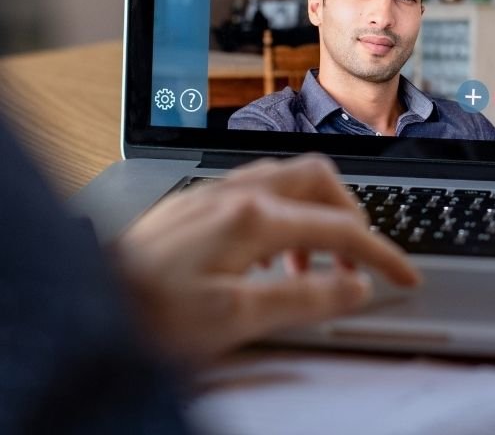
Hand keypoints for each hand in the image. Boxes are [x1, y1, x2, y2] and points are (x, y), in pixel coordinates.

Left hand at [113, 154, 419, 365]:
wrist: (85, 303)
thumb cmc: (149, 316)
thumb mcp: (235, 320)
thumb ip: (304, 296)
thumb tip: (356, 286)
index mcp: (253, 218)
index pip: (340, 228)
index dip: (380, 255)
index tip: (404, 277)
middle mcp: (239, 193)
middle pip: (321, 179)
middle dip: (352, 216)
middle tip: (360, 258)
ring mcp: (217, 191)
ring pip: (291, 178)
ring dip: (318, 213)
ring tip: (313, 263)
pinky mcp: (200, 201)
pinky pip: (262, 188)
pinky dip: (286, 213)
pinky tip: (271, 252)